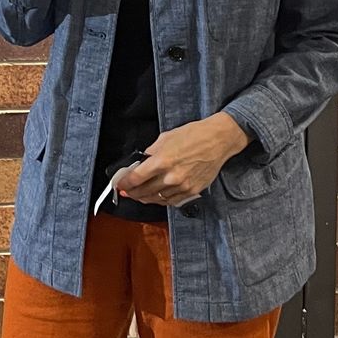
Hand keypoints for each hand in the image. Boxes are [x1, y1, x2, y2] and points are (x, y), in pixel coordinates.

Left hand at [116, 114, 250, 206]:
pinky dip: (161, 200)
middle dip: (132, 192)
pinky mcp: (192, 191)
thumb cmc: (194, 135)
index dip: (124, 183)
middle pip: (144, 192)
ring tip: (139, 195)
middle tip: (126, 191)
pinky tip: (156, 197)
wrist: (218, 140)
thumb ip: (151, 152)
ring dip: (145, 198)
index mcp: (162, 161)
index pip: (135, 178)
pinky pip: (171, 201)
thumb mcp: (166, 138)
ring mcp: (182, 186)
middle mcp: (171, 176)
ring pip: (157, 199)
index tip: (119, 184)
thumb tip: (140, 163)